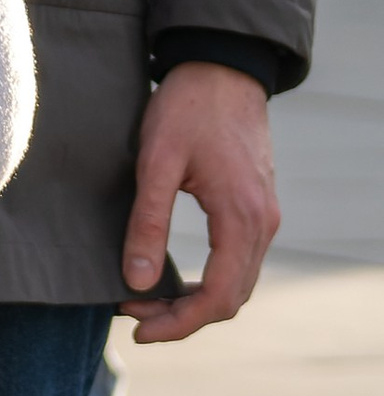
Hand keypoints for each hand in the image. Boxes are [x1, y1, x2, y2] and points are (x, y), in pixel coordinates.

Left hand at [122, 58, 279, 342]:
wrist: (222, 67)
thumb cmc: (187, 108)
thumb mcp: (156, 162)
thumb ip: (148, 223)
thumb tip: (138, 282)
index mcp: (241, 217)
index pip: (217, 297)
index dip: (178, 323)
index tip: (136, 328)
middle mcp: (263, 224)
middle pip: (231, 299)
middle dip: (182, 318)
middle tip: (131, 315)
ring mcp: (264, 216)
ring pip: (237, 283)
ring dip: (194, 301)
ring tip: (143, 299)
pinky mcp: (256, 207)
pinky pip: (238, 261)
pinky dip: (208, 280)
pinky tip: (171, 276)